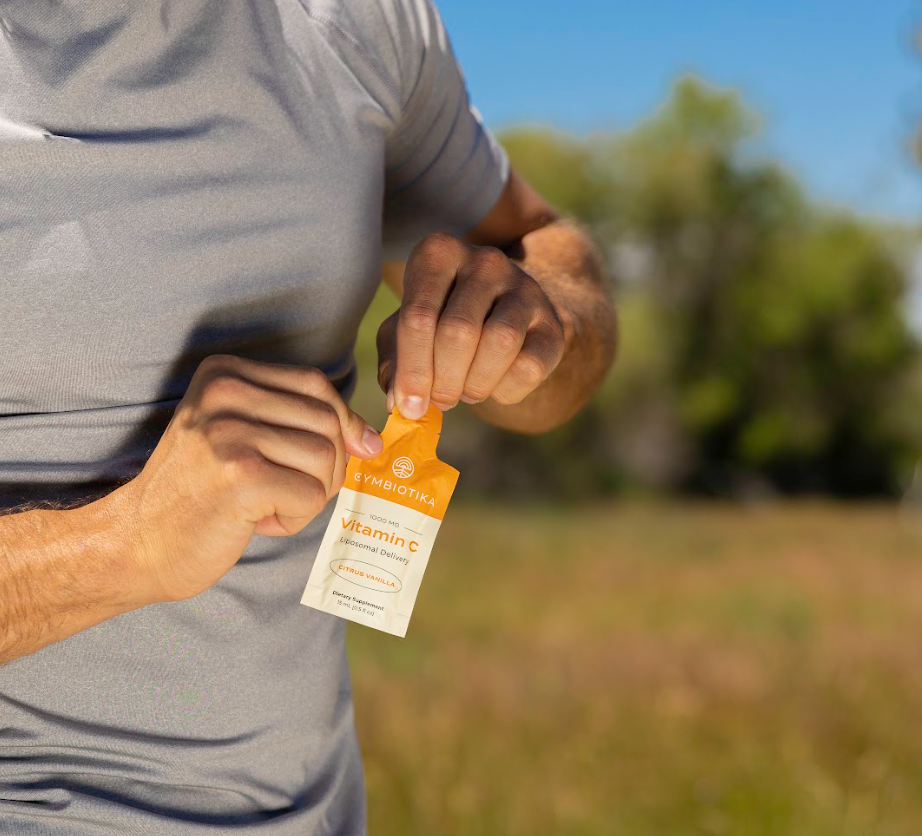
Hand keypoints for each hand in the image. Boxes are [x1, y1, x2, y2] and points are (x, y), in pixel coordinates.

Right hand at [117, 355, 382, 601]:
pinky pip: (311, 496)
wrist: (137, 543)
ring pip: (325, 459)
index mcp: (223, 372)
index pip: (315, 384)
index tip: (346, 454)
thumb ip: (299, 422)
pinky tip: (257, 523)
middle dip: (327, 466)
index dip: (342, 422)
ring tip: (267, 506)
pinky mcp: (239, 475)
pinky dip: (295, 517)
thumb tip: (371, 439)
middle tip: (290, 492)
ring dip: (309, 495)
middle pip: (327, 421)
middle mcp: (224, 392)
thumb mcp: (240, 436)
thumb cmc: (199, 493)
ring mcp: (229, 432)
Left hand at [377, 232, 566, 418]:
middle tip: (440, 399)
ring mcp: (525, 288)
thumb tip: (400, 403)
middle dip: (443, 380)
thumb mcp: (406, 333)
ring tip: (465, 390)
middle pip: (458, 332)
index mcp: (438, 253)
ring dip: (475, 384)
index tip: (409, 406)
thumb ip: (394, 364)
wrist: (502, 318)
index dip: (412, 370)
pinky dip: (505, 391)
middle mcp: (485, 261)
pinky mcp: (553, 322)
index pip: (418, 317)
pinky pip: (529, 366)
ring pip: (499, 343)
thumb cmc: (441, 323)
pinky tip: (494, 386)